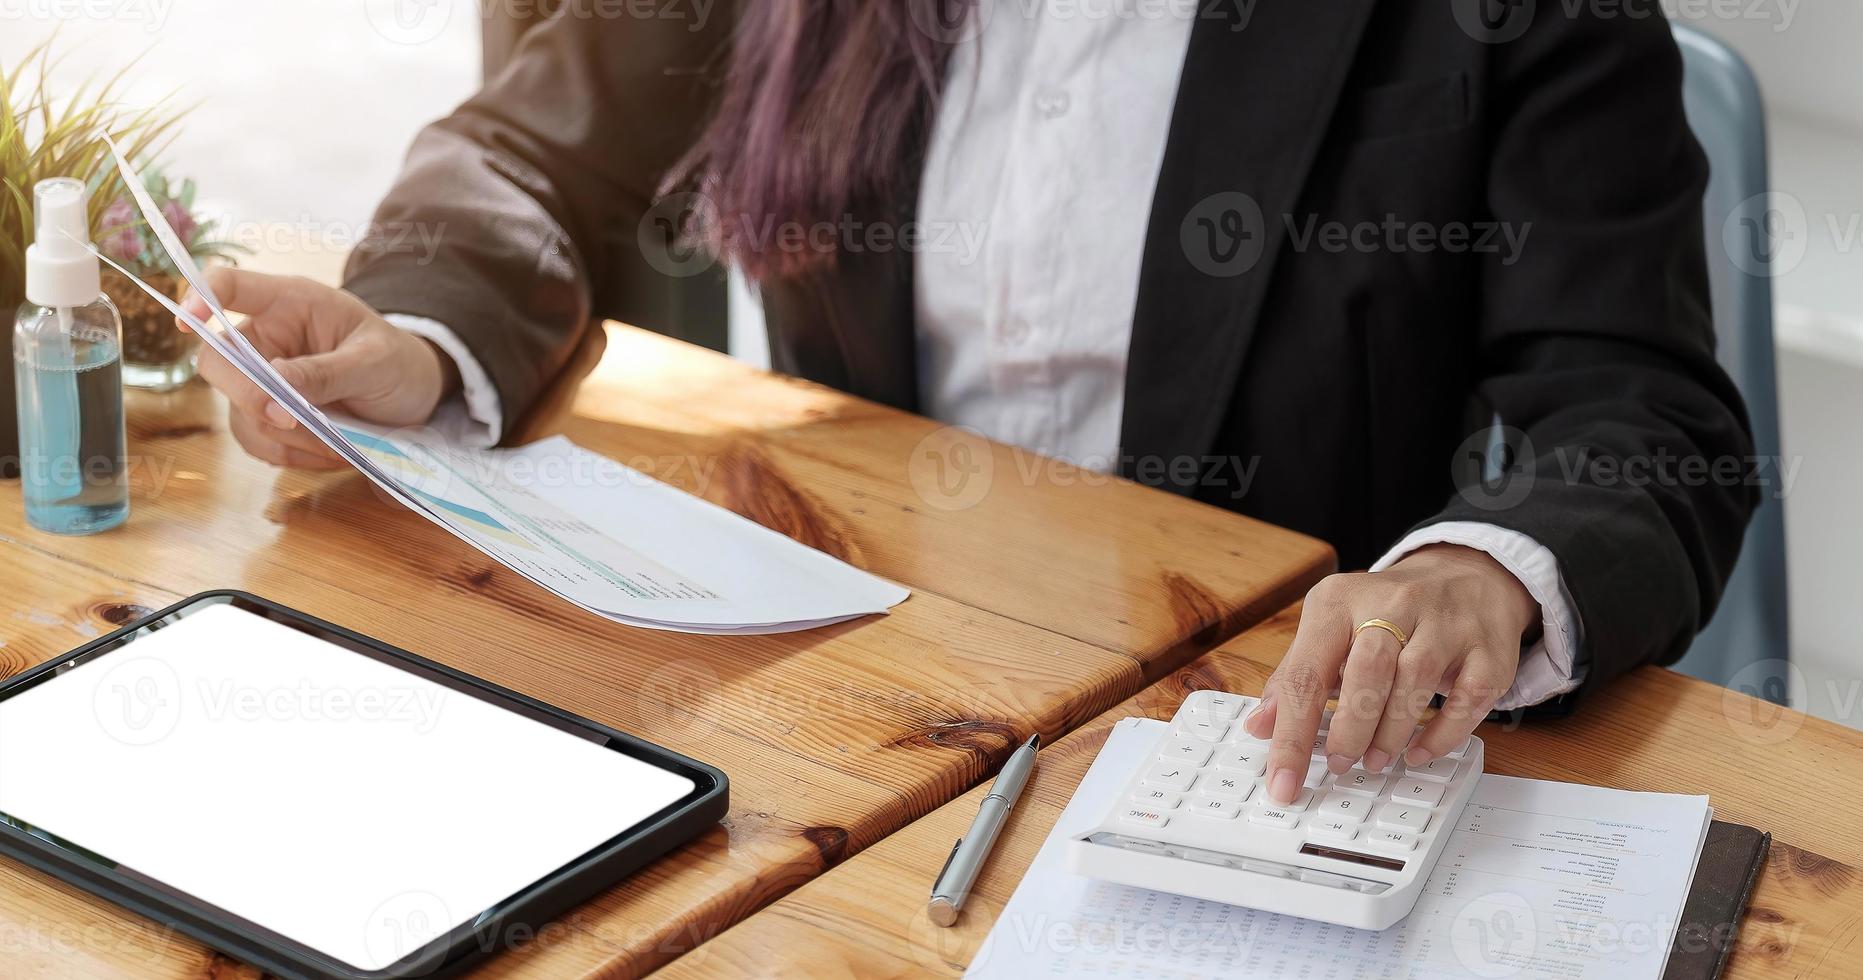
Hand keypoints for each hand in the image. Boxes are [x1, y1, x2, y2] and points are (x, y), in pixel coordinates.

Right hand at [179, 269, 460, 468]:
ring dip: (283, 436)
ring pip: (238, 411)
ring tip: (337, 442)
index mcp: (289, 302)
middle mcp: (265, 337)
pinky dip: (287, 454)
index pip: (228, 285)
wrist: (412, 391)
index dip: (199, 296)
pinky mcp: (266, 416)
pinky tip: (327, 452)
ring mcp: (260, 378)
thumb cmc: (396, 360)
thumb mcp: (374, 361)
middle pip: (217, 361)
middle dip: (250, 395)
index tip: (186, 321)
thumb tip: (273, 386)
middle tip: (292, 419)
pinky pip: (255, 440)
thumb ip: (326, 371)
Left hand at [1243, 544, 1538, 803]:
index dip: (1290, 734)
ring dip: (1391, 732)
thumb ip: (1295, 675)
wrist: (1465, 573)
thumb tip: (1260, 726)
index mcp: (1339, 601)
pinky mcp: (1488, 648)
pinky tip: (1419, 752)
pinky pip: (1469, 696)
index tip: (1282, 780)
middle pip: (1366, 671)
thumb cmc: (1386, 611)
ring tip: (1374, 760)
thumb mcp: (1331, 628)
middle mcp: (1393, 603)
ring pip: (1416, 680)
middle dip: (1349, 729)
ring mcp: (1446, 623)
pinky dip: (1443, 733)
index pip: (1305, 673)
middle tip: (1338, 763)